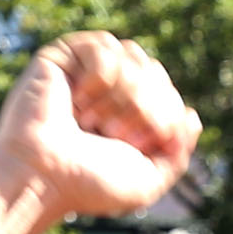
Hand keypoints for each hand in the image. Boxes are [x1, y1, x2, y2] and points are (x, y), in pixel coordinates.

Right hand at [0, 33, 199, 222]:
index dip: (165, 113)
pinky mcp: (60, 57)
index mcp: (125, 116)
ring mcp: (82, 72)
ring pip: (132, 56)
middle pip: (154, 71)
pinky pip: (104, 47)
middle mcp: (106, 91)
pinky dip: (98, 78)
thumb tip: (190, 116)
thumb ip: (177, 153)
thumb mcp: (147, 181)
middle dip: (145, 105)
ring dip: (122, 95)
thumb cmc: (86, 186)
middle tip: (114, 134)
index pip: (167, 91)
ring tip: (92, 121)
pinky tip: (77, 101)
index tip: (138, 143)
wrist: (41, 178)